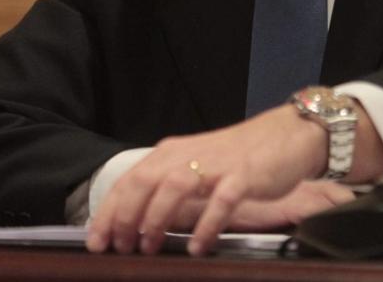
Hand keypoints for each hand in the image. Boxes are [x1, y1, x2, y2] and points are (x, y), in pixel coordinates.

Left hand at [85, 104, 329, 256]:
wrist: (286, 135)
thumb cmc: (237, 158)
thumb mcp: (195, 169)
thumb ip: (170, 191)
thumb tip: (140, 224)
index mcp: (170, 154)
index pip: (129, 181)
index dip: (109, 211)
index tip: (96, 240)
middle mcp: (186, 155)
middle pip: (143, 182)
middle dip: (125, 216)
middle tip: (119, 247)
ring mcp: (215, 165)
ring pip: (174, 186)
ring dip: (157, 218)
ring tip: (150, 247)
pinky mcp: (243, 176)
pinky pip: (220, 201)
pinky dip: (206, 224)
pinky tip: (198, 247)